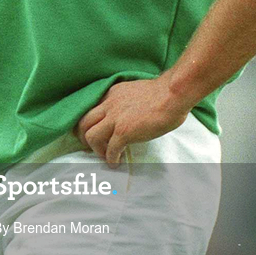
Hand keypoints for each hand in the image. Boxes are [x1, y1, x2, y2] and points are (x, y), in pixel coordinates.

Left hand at [74, 78, 189, 166]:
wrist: (172, 95)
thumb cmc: (163, 93)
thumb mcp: (135, 92)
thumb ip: (126, 102)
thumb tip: (128, 115)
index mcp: (112, 94)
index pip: (90, 109)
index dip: (88, 123)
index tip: (90, 132)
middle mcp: (109, 105)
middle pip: (83, 122)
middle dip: (83, 137)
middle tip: (90, 146)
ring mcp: (115, 118)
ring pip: (91, 136)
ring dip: (96, 149)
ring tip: (105, 155)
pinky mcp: (124, 131)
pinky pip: (110, 149)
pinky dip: (111, 158)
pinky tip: (117, 162)